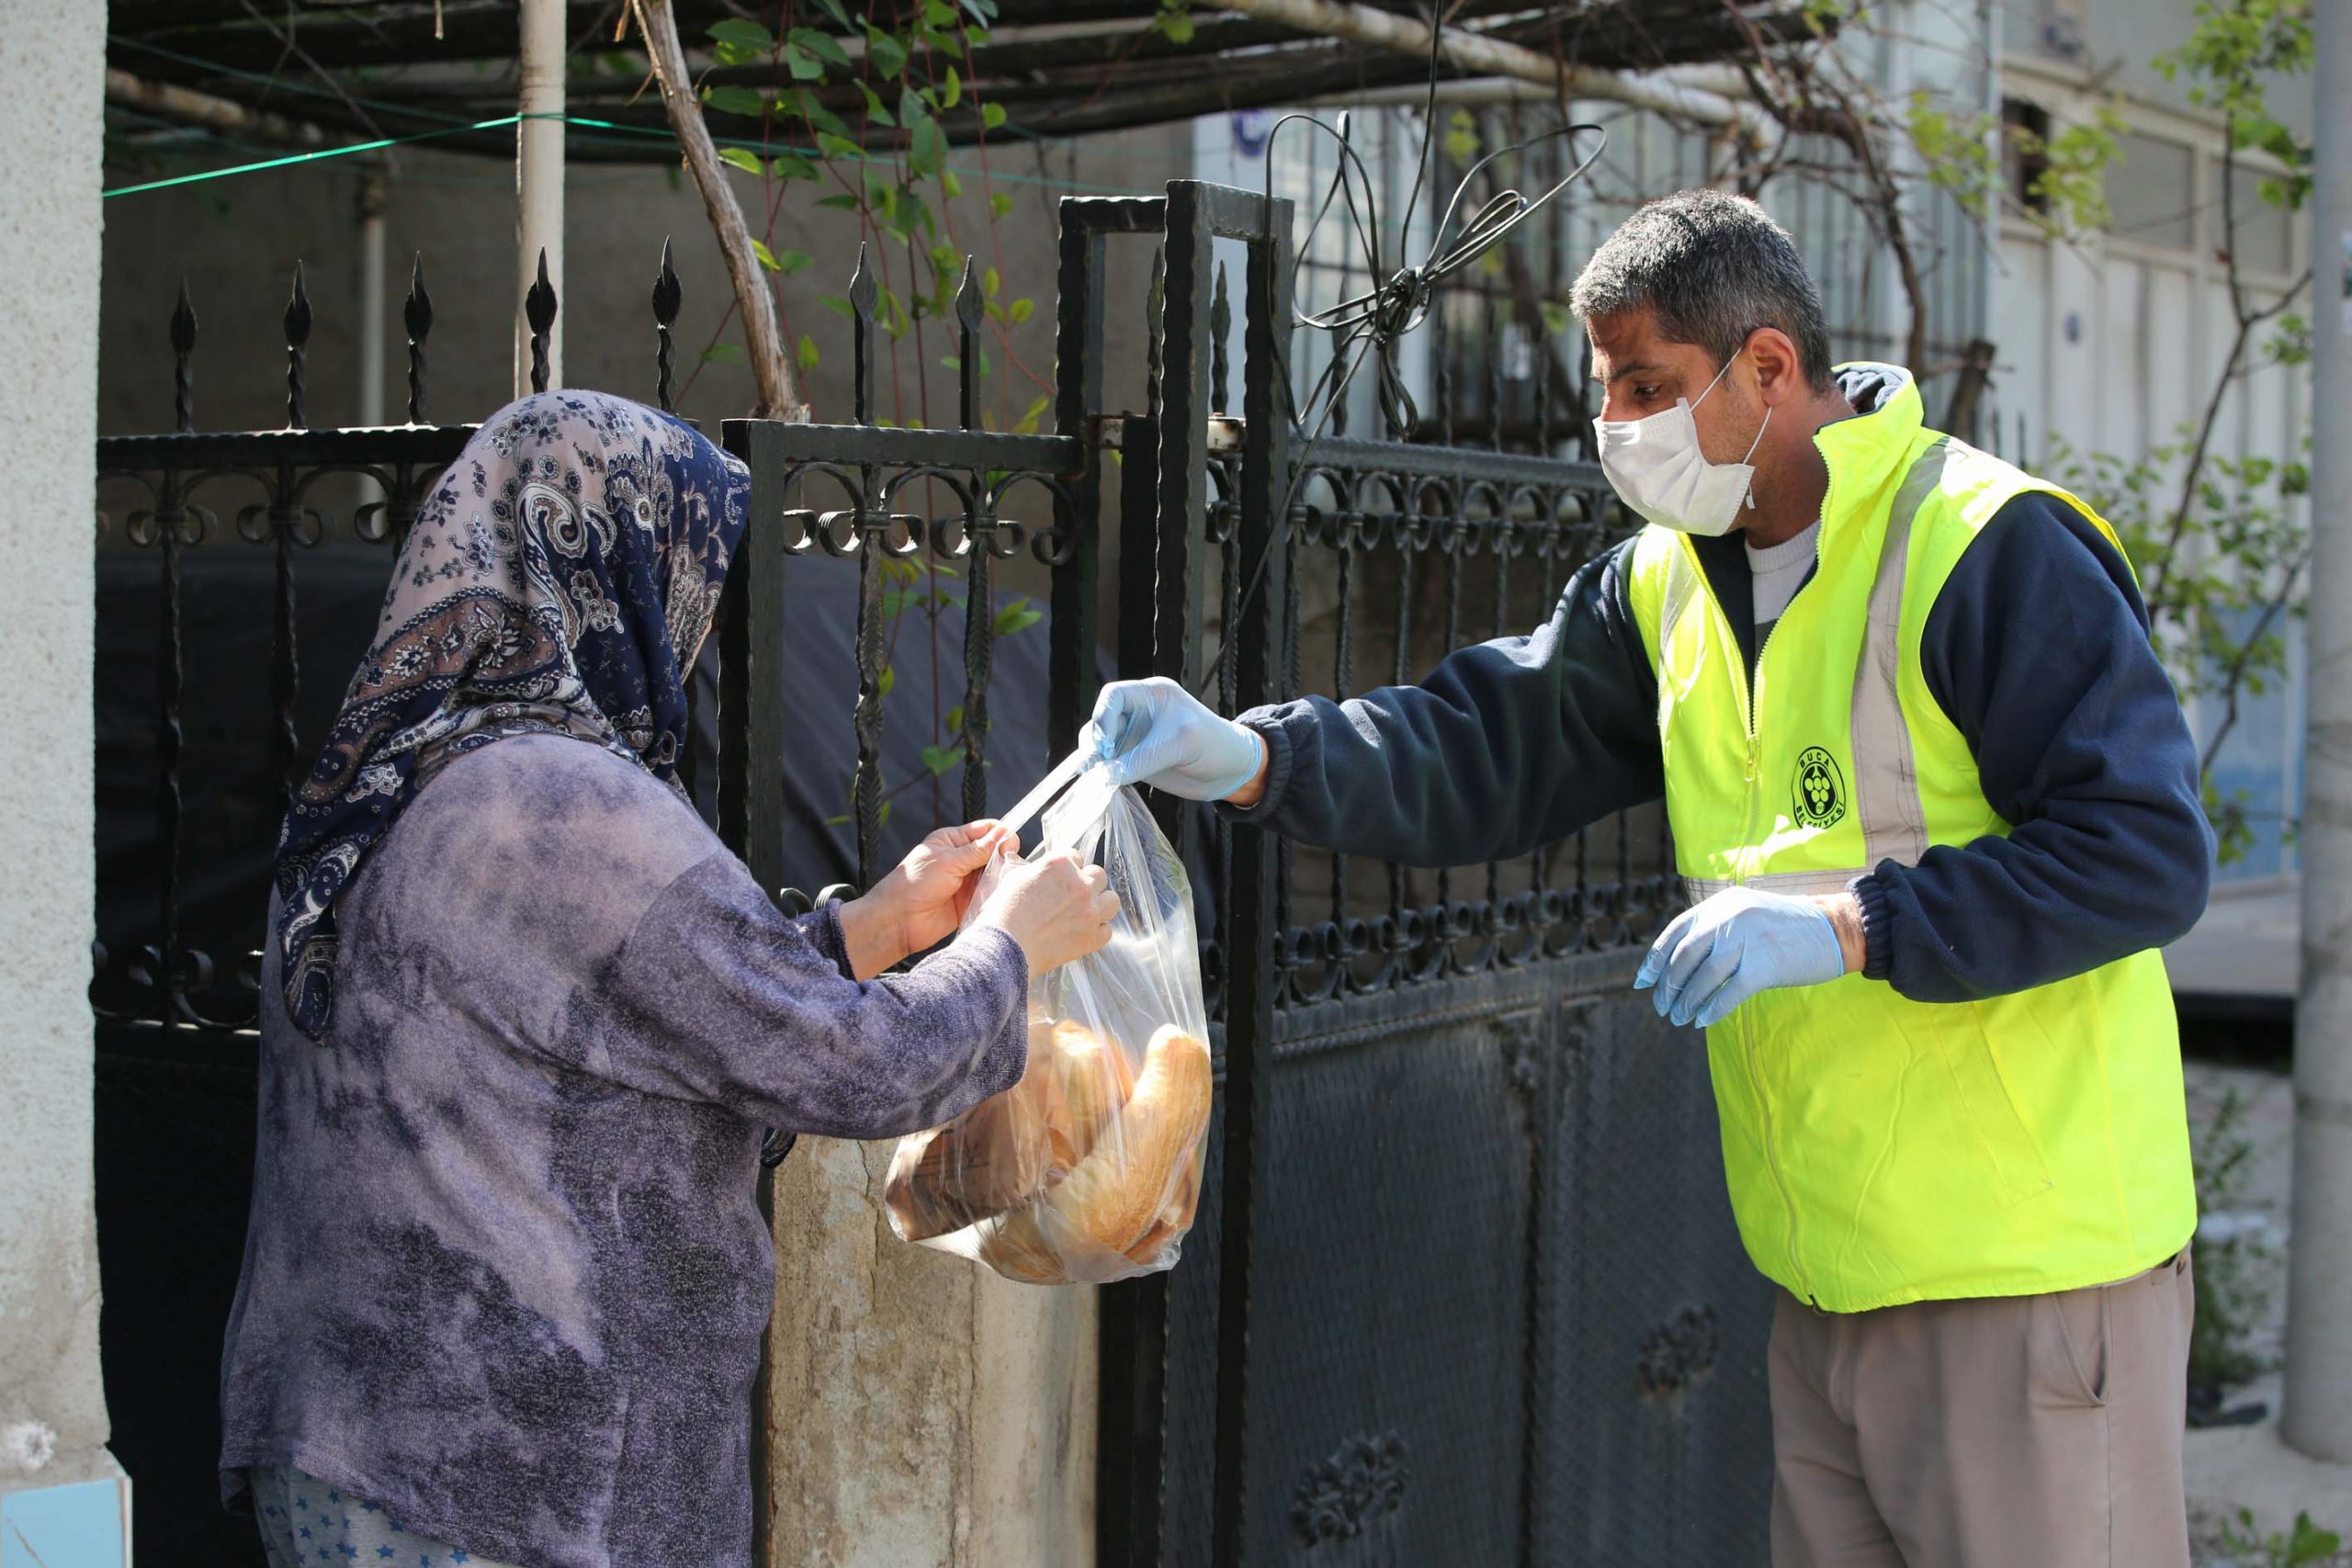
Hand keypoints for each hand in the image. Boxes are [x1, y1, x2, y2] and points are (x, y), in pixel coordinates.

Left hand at [841, 820, 1015, 978]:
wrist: (900, 920)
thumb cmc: (915, 884)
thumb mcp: (948, 861)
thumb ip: (978, 850)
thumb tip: (1003, 834)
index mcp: (952, 841)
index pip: (984, 830)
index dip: (1000, 834)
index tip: (1009, 844)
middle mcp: (961, 858)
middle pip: (994, 851)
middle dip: (1003, 855)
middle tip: (1005, 864)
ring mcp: (967, 880)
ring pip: (995, 872)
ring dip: (1001, 874)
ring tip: (1001, 880)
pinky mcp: (971, 901)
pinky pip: (991, 893)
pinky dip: (998, 892)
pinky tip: (1000, 894)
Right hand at [969, 848, 1119, 975]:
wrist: (1003, 947)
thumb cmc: (1002, 913)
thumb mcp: (1015, 877)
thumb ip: (1038, 870)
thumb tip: (1045, 872)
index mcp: (1060, 863)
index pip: (1075, 856)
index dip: (1066, 869)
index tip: (1059, 880)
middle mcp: (1080, 884)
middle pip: (1098, 875)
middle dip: (1086, 884)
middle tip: (1071, 897)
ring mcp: (1090, 911)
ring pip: (1112, 900)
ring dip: (1100, 904)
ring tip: (1084, 913)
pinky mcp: (1092, 937)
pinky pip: (1107, 930)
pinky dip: (1096, 932)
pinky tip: (1081, 933)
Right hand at [1091, 677, 1265, 800]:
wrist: (1233, 772)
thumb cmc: (1215, 746)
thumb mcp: (1178, 747)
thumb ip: (1141, 760)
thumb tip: (1102, 777)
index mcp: (1152, 695)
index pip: (1113, 695)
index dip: (1102, 716)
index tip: (1106, 742)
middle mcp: (1139, 713)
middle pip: (1100, 721)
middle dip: (1094, 742)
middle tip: (1095, 766)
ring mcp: (1136, 738)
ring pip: (1100, 745)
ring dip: (1093, 760)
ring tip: (1094, 779)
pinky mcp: (1136, 760)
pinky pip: (1110, 765)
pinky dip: (1102, 775)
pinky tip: (1100, 786)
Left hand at [1635, 887, 1853, 1028]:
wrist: (1835, 928)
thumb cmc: (1787, 928)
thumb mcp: (1745, 915)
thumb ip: (1715, 931)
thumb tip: (1678, 966)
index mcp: (1720, 904)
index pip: (1675, 933)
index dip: (1655, 960)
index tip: (1642, 982)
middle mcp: (1729, 917)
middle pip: (1684, 957)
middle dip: (1668, 986)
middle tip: (1662, 1007)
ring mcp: (1747, 939)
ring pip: (1703, 976)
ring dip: (1687, 1002)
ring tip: (1679, 1019)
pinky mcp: (1765, 964)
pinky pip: (1729, 992)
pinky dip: (1712, 1008)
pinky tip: (1703, 1020)